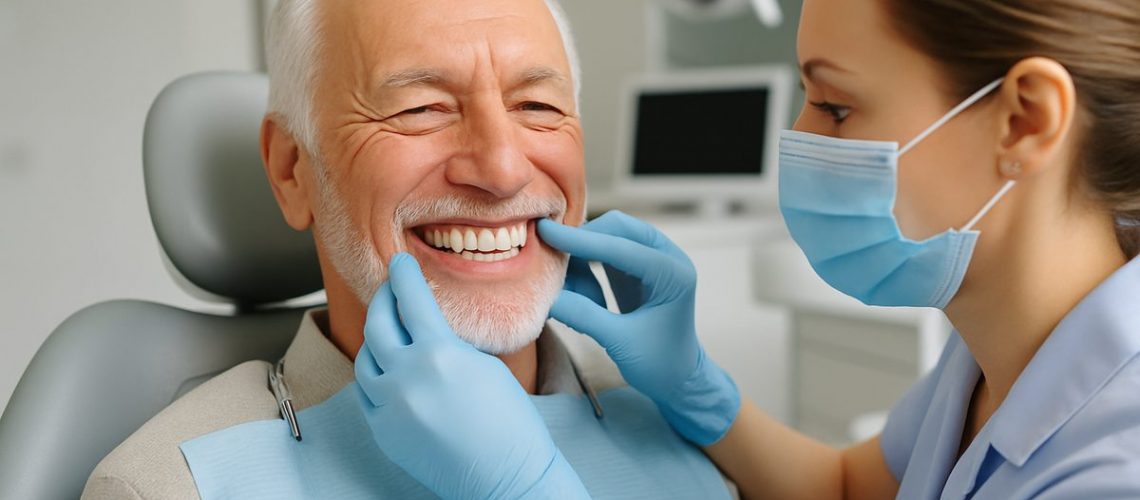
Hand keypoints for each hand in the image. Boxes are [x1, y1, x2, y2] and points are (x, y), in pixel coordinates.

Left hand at [354, 253, 589, 498]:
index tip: (399, 261)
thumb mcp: (484, 365)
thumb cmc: (510, 422)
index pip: (410, 300)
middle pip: (378, 325)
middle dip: (384, 301)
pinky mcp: (384, 433)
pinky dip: (375, 379)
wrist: (506, 478)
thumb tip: (424, 325)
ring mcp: (390, 408)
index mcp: (439, 354)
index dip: (402, 275)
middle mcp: (406, 378)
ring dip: (376, 341)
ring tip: (389, 332)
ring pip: (365, 361)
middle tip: (391, 290)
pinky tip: (388, 372)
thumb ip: (447, 343)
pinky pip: (367, 396)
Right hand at [538, 211, 739, 445]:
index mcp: (674, 275)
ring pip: (610, 237)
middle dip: (583, 240)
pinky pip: (606, 254)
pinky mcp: (638, 268)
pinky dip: (588, 268)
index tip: (547, 232)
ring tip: (573, 296)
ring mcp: (654, 259)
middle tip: (549, 256)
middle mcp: (668, 258)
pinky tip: (585, 297)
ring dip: (584, 258)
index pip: (623, 247)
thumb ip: (585, 316)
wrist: (677, 378)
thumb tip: (548, 296)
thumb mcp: (620, 343)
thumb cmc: (659, 364)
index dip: (583, 240)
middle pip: (618, 228)